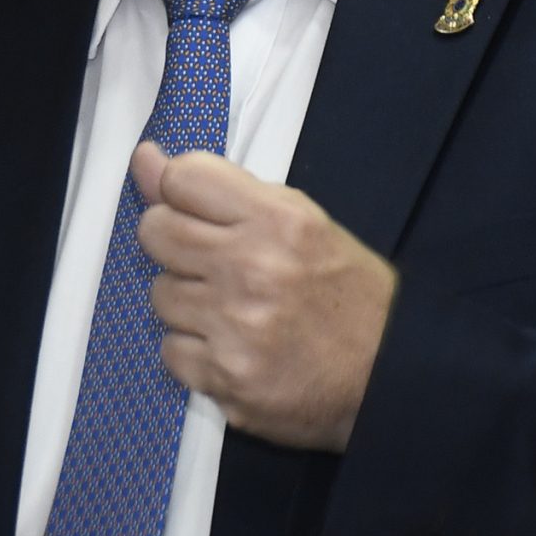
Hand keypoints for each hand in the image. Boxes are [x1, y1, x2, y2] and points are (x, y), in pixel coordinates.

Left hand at [134, 142, 396, 451]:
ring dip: (187, 302)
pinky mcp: (227, 377)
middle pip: (156, 231)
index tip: (197, 211)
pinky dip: (195, 350)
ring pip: (159, 294)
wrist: (390, 374)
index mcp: (280, 219)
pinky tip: (233, 347)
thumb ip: (219, 190)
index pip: (182, 178)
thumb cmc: (345, 293)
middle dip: (175, 243)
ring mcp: (237, 326)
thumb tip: (144, 159)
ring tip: (232, 310)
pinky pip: (170, 350)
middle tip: (212, 262)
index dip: (181, 193)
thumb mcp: (299, 222)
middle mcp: (254, 267)